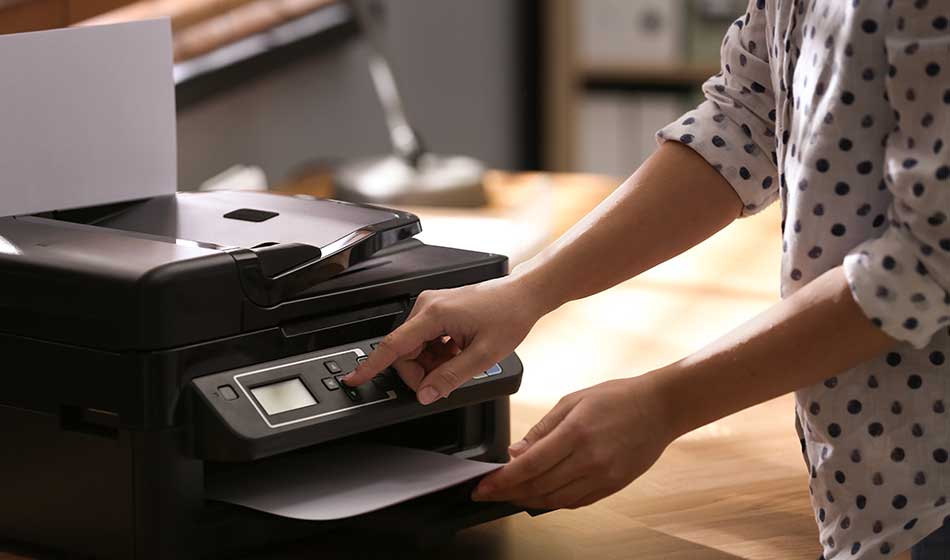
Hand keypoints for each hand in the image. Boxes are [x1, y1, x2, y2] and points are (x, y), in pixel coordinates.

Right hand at [341, 275, 545, 404]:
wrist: (523, 295)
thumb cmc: (508, 315)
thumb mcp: (483, 355)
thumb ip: (450, 378)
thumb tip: (425, 394)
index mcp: (433, 314)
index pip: (392, 346)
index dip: (371, 366)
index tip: (354, 379)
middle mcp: (427, 306)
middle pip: (403, 352)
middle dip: (420, 372)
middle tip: (445, 380)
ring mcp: (431, 307)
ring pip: (415, 348)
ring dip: (432, 363)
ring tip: (460, 361)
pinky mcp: (437, 310)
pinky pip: (425, 341)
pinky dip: (437, 354)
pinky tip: (458, 352)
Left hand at [471, 375, 674, 509]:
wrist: (660, 407)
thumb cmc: (618, 397)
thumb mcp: (572, 401)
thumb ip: (541, 429)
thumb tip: (515, 452)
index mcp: (575, 433)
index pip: (528, 466)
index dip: (501, 481)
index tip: (482, 487)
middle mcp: (589, 459)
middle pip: (537, 488)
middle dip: (507, 494)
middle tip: (489, 493)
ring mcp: (602, 476)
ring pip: (555, 500)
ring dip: (528, 500)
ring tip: (510, 494)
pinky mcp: (612, 486)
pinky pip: (575, 502)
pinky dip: (553, 502)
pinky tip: (540, 495)